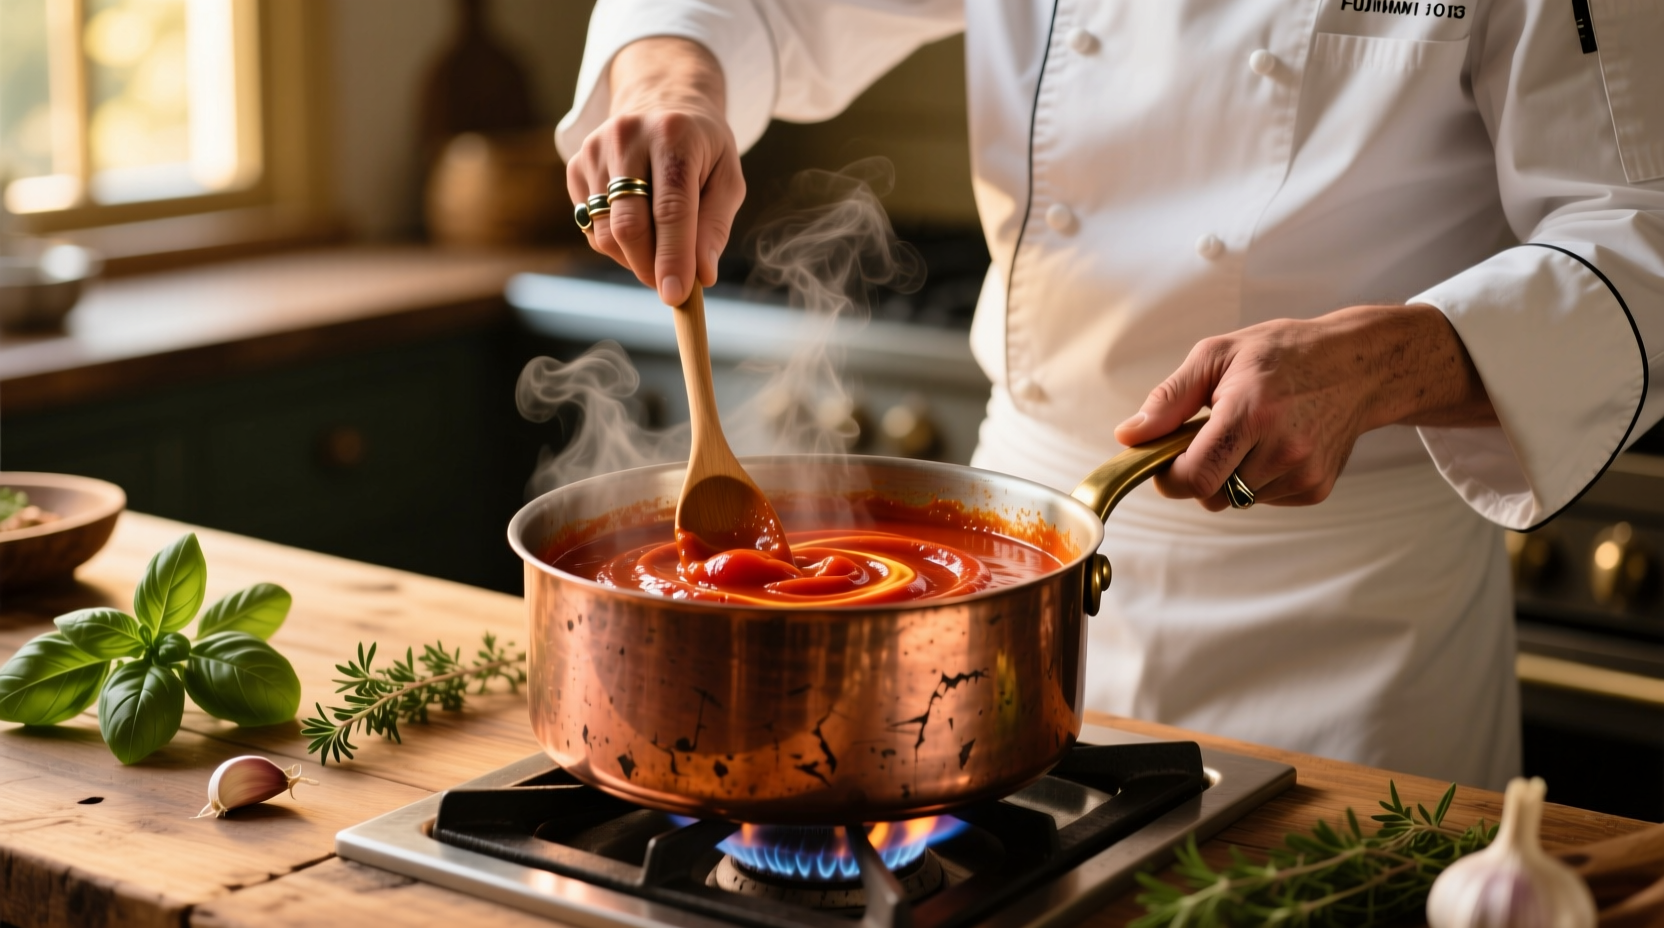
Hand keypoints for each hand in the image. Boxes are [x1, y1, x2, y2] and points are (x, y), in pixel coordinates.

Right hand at [567, 37, 744, 304]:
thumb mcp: (727, 178)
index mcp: (674, 136)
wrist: (662, 103)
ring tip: (659, 253)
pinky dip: (616, 244)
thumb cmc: (702, 150)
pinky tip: (638, 227)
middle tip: (671, 288)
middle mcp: (628, 137)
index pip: (671, 208)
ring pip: (606, 233)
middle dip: (650, 267)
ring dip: (634, 259)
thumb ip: (716, 226)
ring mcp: (595, 150)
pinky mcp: (576, 165)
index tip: (676, 296)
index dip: (673, 257)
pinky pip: (591, 227)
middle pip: (629, 225)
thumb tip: (703, 275)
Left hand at [1113, 304, 1496, 509]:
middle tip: (1214, 433)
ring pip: (1236, 499)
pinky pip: (1263, 498)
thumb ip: (1169, 400)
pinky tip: (1274, 445)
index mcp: (1251, 413)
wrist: (1359, 365)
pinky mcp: (1316, 489)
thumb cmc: (1285, 354)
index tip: (1168, 459)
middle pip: (1211, 494)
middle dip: (1199, 472)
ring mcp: (1303, 473)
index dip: (1170, 476)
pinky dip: (1258, 479)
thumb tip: (1129, 436)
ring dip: (1230, 475)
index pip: (1195, 477)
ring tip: (1252, 432)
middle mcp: (1282, 449)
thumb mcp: (1217, 356)